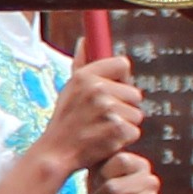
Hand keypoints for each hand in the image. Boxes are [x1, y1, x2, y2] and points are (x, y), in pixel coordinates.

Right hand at [32, 55, 147, 180]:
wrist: (56, 153)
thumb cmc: (65, 121)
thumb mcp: (69, 89)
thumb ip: (81, 63)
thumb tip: (85, 40)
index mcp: (86, 76)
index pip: (122, 65)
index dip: (121, 81)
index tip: (113, 92)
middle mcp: (97, 89)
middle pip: (134, 93)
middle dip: (124, 107)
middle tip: (103, 118)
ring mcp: (108, 109)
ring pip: (136, 114)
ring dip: (124, 124)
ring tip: (102, 130)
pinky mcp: (118, 129)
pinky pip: (134, 131)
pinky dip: (124, 139)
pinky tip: (106, 141)